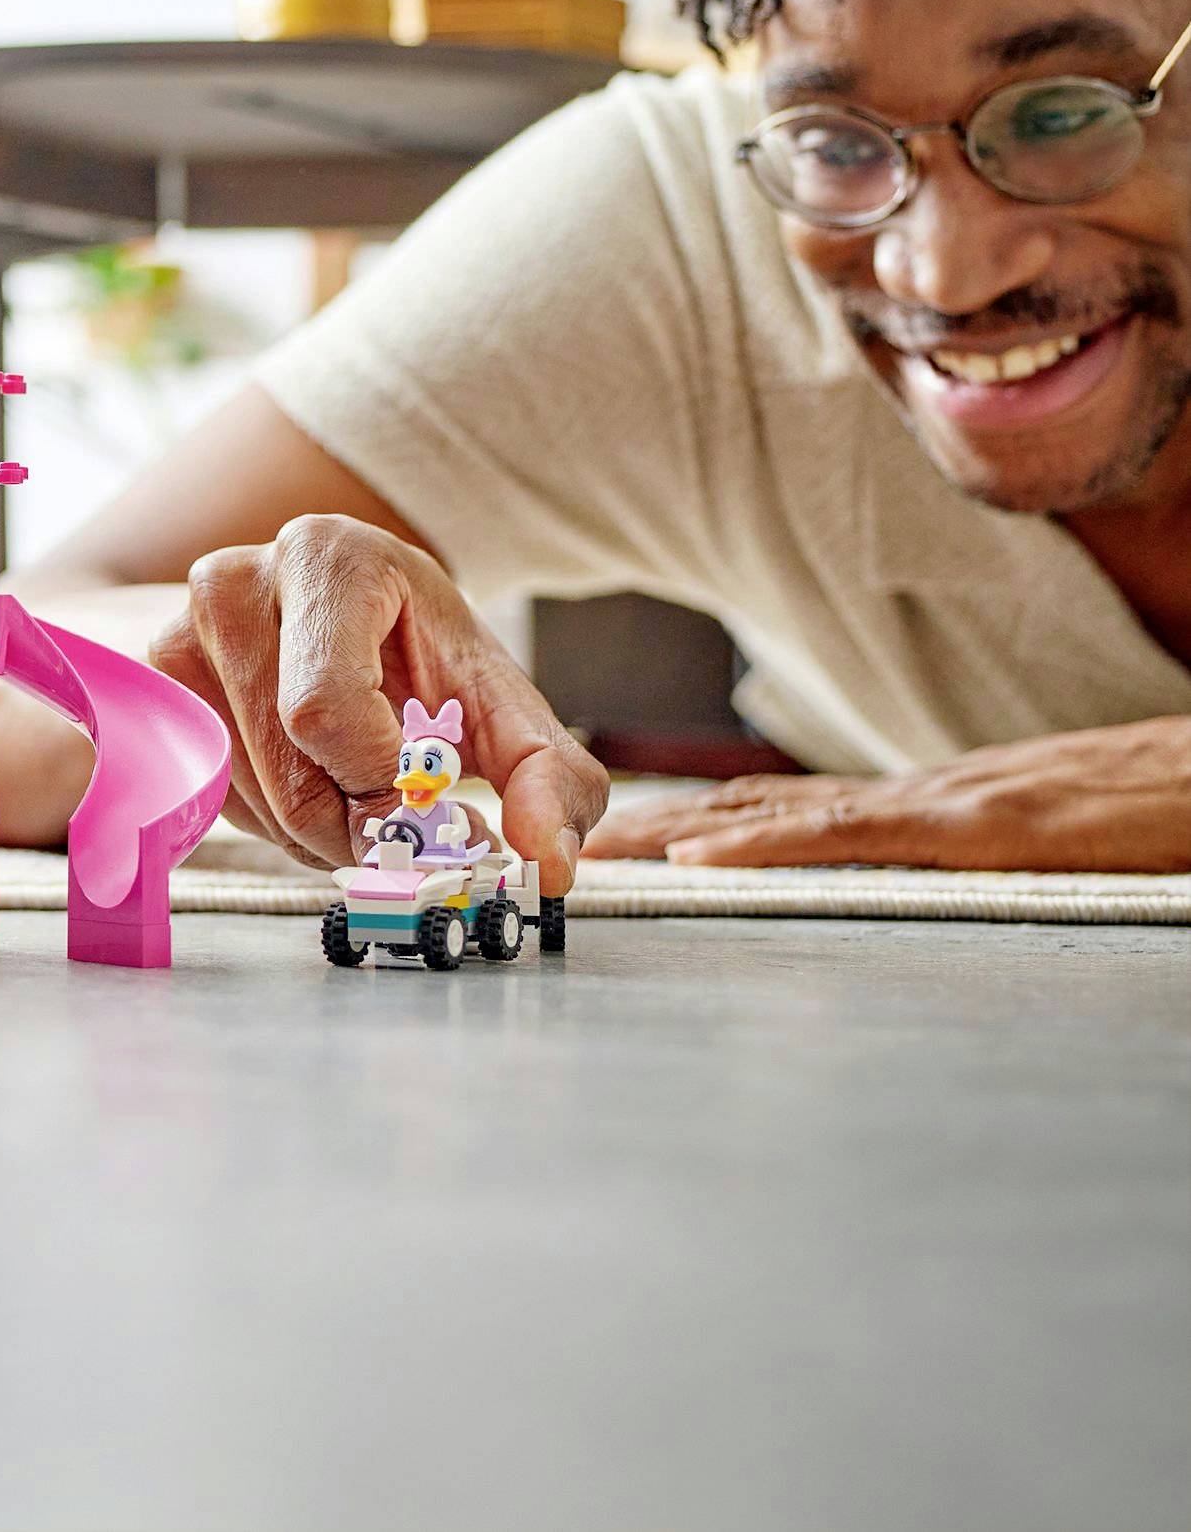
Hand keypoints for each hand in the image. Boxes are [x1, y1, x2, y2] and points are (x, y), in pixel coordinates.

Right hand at [146, 516, 608, 888]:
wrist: (348, 613)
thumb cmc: (421, 652)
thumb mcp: (501, 702)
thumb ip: (550, 776)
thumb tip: (547, 863)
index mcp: (325, 558)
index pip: (325, 712)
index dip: (383, 789)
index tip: (436, 816)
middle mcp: (232, 582)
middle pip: (288, 768)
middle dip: (362, 828)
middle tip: (410, 833)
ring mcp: (178, 634)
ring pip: (251, 796)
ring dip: (321, 834)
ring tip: (363, 795)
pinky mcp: (154, 690)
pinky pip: (215, 798)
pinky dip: (274, 823)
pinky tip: (312, 785)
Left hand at [581, 717, 1190, 871]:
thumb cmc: (1141, 820)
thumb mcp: (1027, 851)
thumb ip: (955, 863)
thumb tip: (899, 893)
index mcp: (918, 810)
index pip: (779, 812)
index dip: (691, 823)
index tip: (615, 848)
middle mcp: (911, 799)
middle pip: (752, 807)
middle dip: (653, 831)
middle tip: (561, 849)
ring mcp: (939, 807)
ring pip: (779, 815)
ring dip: (678, 835)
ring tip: (597, 854)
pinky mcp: (978, 826)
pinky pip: (852, 836)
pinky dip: (768, 844)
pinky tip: (703, 858)